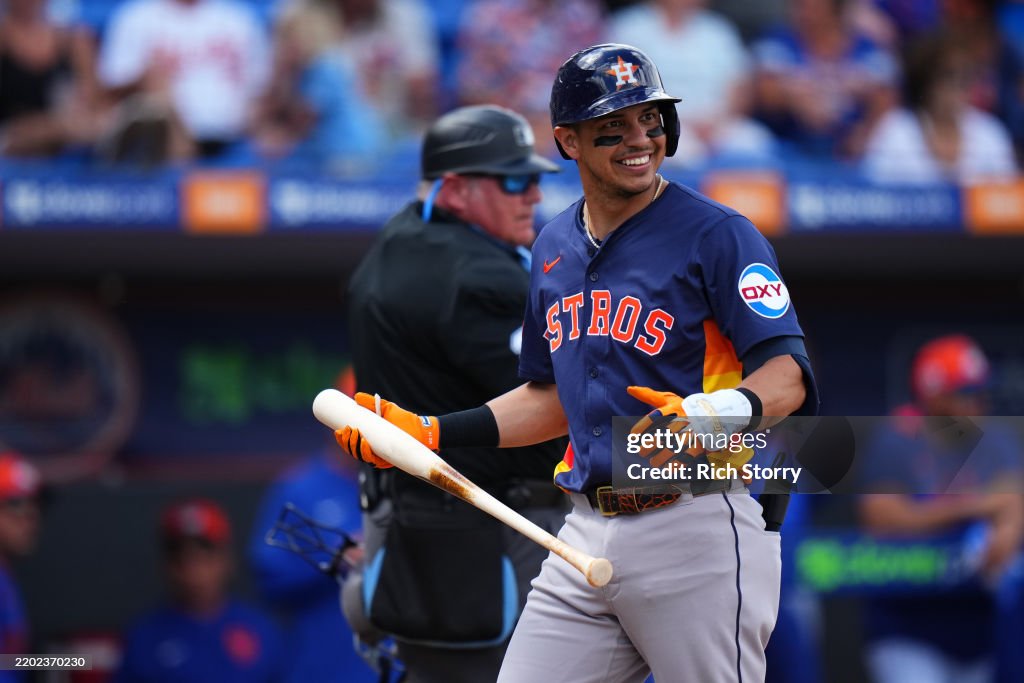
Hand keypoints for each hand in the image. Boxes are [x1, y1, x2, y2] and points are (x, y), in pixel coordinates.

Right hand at [334, 393, 439, 468]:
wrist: (422, 429)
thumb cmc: (405, 420)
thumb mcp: (387, 409)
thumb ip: (372, 403)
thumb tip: (356, 397)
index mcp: (370, 440)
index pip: (351, 443)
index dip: (342, 440)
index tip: (337, 431)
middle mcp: (373, 451)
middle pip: (353, 451)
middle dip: (346, 442)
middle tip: (346, 429)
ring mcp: (380, 457)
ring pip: (360, 456)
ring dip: (354, 446)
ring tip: (354, 433)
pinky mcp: (388, 461)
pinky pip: (373, 461)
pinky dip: (366, 453)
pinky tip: (363, 443)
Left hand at [627, 386, 752, 467]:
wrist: (716, 412)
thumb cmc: (685, 406)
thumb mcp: (669, 399)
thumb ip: (649, 395)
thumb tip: (629, 389)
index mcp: (674, 408)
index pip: (655, 417)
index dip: (642, 427)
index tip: (632, 437)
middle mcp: (683, 419)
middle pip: (664, 434)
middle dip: (650, 445)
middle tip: (641, 452)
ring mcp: (693, 432)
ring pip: (675, 447)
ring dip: (662, 458)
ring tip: (653, 463)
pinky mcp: (701, 443)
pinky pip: (688, 456)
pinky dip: (677, 465)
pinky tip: (668, 470)